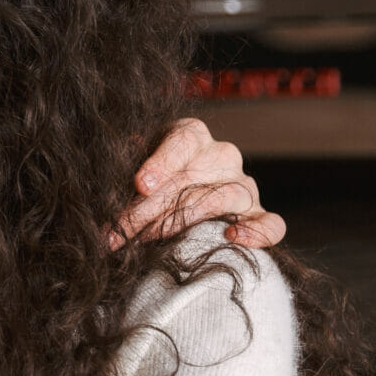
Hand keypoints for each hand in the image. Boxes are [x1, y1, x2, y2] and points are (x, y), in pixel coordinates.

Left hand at [112, 118, 285, 249]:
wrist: (167, 207)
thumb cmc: (141, 184)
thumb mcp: (127, 167)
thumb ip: (120, 168)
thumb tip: (104, 181)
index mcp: (190, 136)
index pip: (183, 139)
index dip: (161, 162)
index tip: (140, 185)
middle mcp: (221, 156)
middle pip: (195, 175)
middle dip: (151, 207)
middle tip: (121, 230)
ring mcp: (243, 186)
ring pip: (226, 197)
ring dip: (184, 221)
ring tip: (150, 239)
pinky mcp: (257, 215)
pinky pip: (271, 223)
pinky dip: (258, 232)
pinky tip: (233, 238)